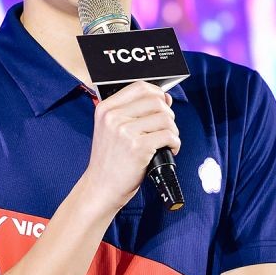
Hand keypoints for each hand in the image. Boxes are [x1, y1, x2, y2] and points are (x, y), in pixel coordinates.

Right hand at [81, 81, 178, 212]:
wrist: (100, 187)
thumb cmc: (110, 160)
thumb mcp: (111, 129)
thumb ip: (133, 112)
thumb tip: (165, 98)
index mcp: (105, 109)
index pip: (139, 87)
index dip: (157, 93)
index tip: (163, 105)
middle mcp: (113, 117)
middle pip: (156, 101)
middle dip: (168, 115)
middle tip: (164, 129)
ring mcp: (125, 131)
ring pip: (166, 118)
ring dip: (172, 131)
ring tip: (165, 142)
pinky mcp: (138, 147)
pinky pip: (169, 135)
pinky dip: (174, 144)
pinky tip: (168, 151)